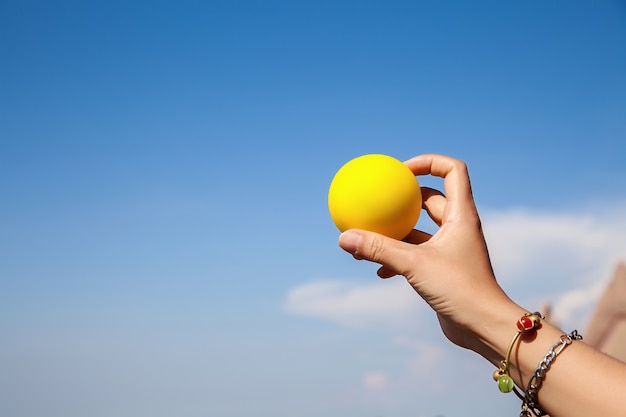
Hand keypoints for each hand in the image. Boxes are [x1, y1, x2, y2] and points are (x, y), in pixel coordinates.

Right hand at [338, 154, 515, 350]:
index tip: (400, 170)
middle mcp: (458, 228)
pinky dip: (398, 257)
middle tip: (379, 201)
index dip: (428, 163)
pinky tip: (378, 270)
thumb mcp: (414, 265)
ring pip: (419, 230)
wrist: (484, 327)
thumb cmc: (460, 290)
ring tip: (368, 238)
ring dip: (396, 232)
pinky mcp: (443, 269)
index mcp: (461, 215)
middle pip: (431, 198)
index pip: (452, 171)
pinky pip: (416, 254)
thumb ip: (379, 249)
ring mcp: (450, 249)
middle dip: (404, 198)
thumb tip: (344, 237)